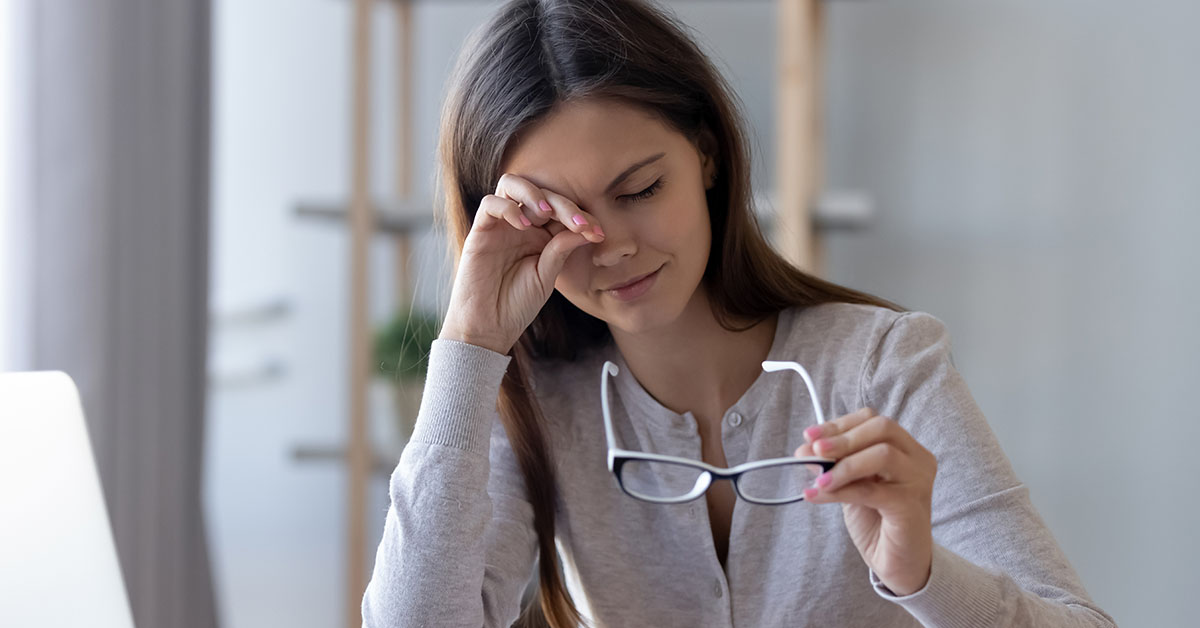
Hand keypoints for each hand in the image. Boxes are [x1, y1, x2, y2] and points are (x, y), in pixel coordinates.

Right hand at [440, 173, 605, 354]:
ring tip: (548, 214)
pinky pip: (490, 204)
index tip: (598, 234)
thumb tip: (584, 228)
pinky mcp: (480, 232)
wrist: (489, 328)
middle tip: (581, 224)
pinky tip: (525, 226)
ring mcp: (500, 226)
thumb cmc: (517, 304)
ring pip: (512, 185)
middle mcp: (520, 224)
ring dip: (534, 194)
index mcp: (540, 235)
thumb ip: (560, 249)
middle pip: (542, 194)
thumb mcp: (547, 276)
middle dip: (565, 205)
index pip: (561, 211)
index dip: (581, 216)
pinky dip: (509, 209)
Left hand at [794, 407, 937, 595]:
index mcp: (906, 448)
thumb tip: (804, 450)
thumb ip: (833, 465)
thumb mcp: (850, 485)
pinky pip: (872, 490)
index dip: (839, 424)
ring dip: (843, 464)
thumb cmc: (877, 520)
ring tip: (818, 479)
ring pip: (882, 454)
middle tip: (814, 451)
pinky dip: (840, 491)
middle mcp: (918, 459)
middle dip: (842, 438)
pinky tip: (817, 495)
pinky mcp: (911, 506)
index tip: (809, 436)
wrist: (898, 563)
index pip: (873, 420)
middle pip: (882, 428)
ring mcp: (918, 481)